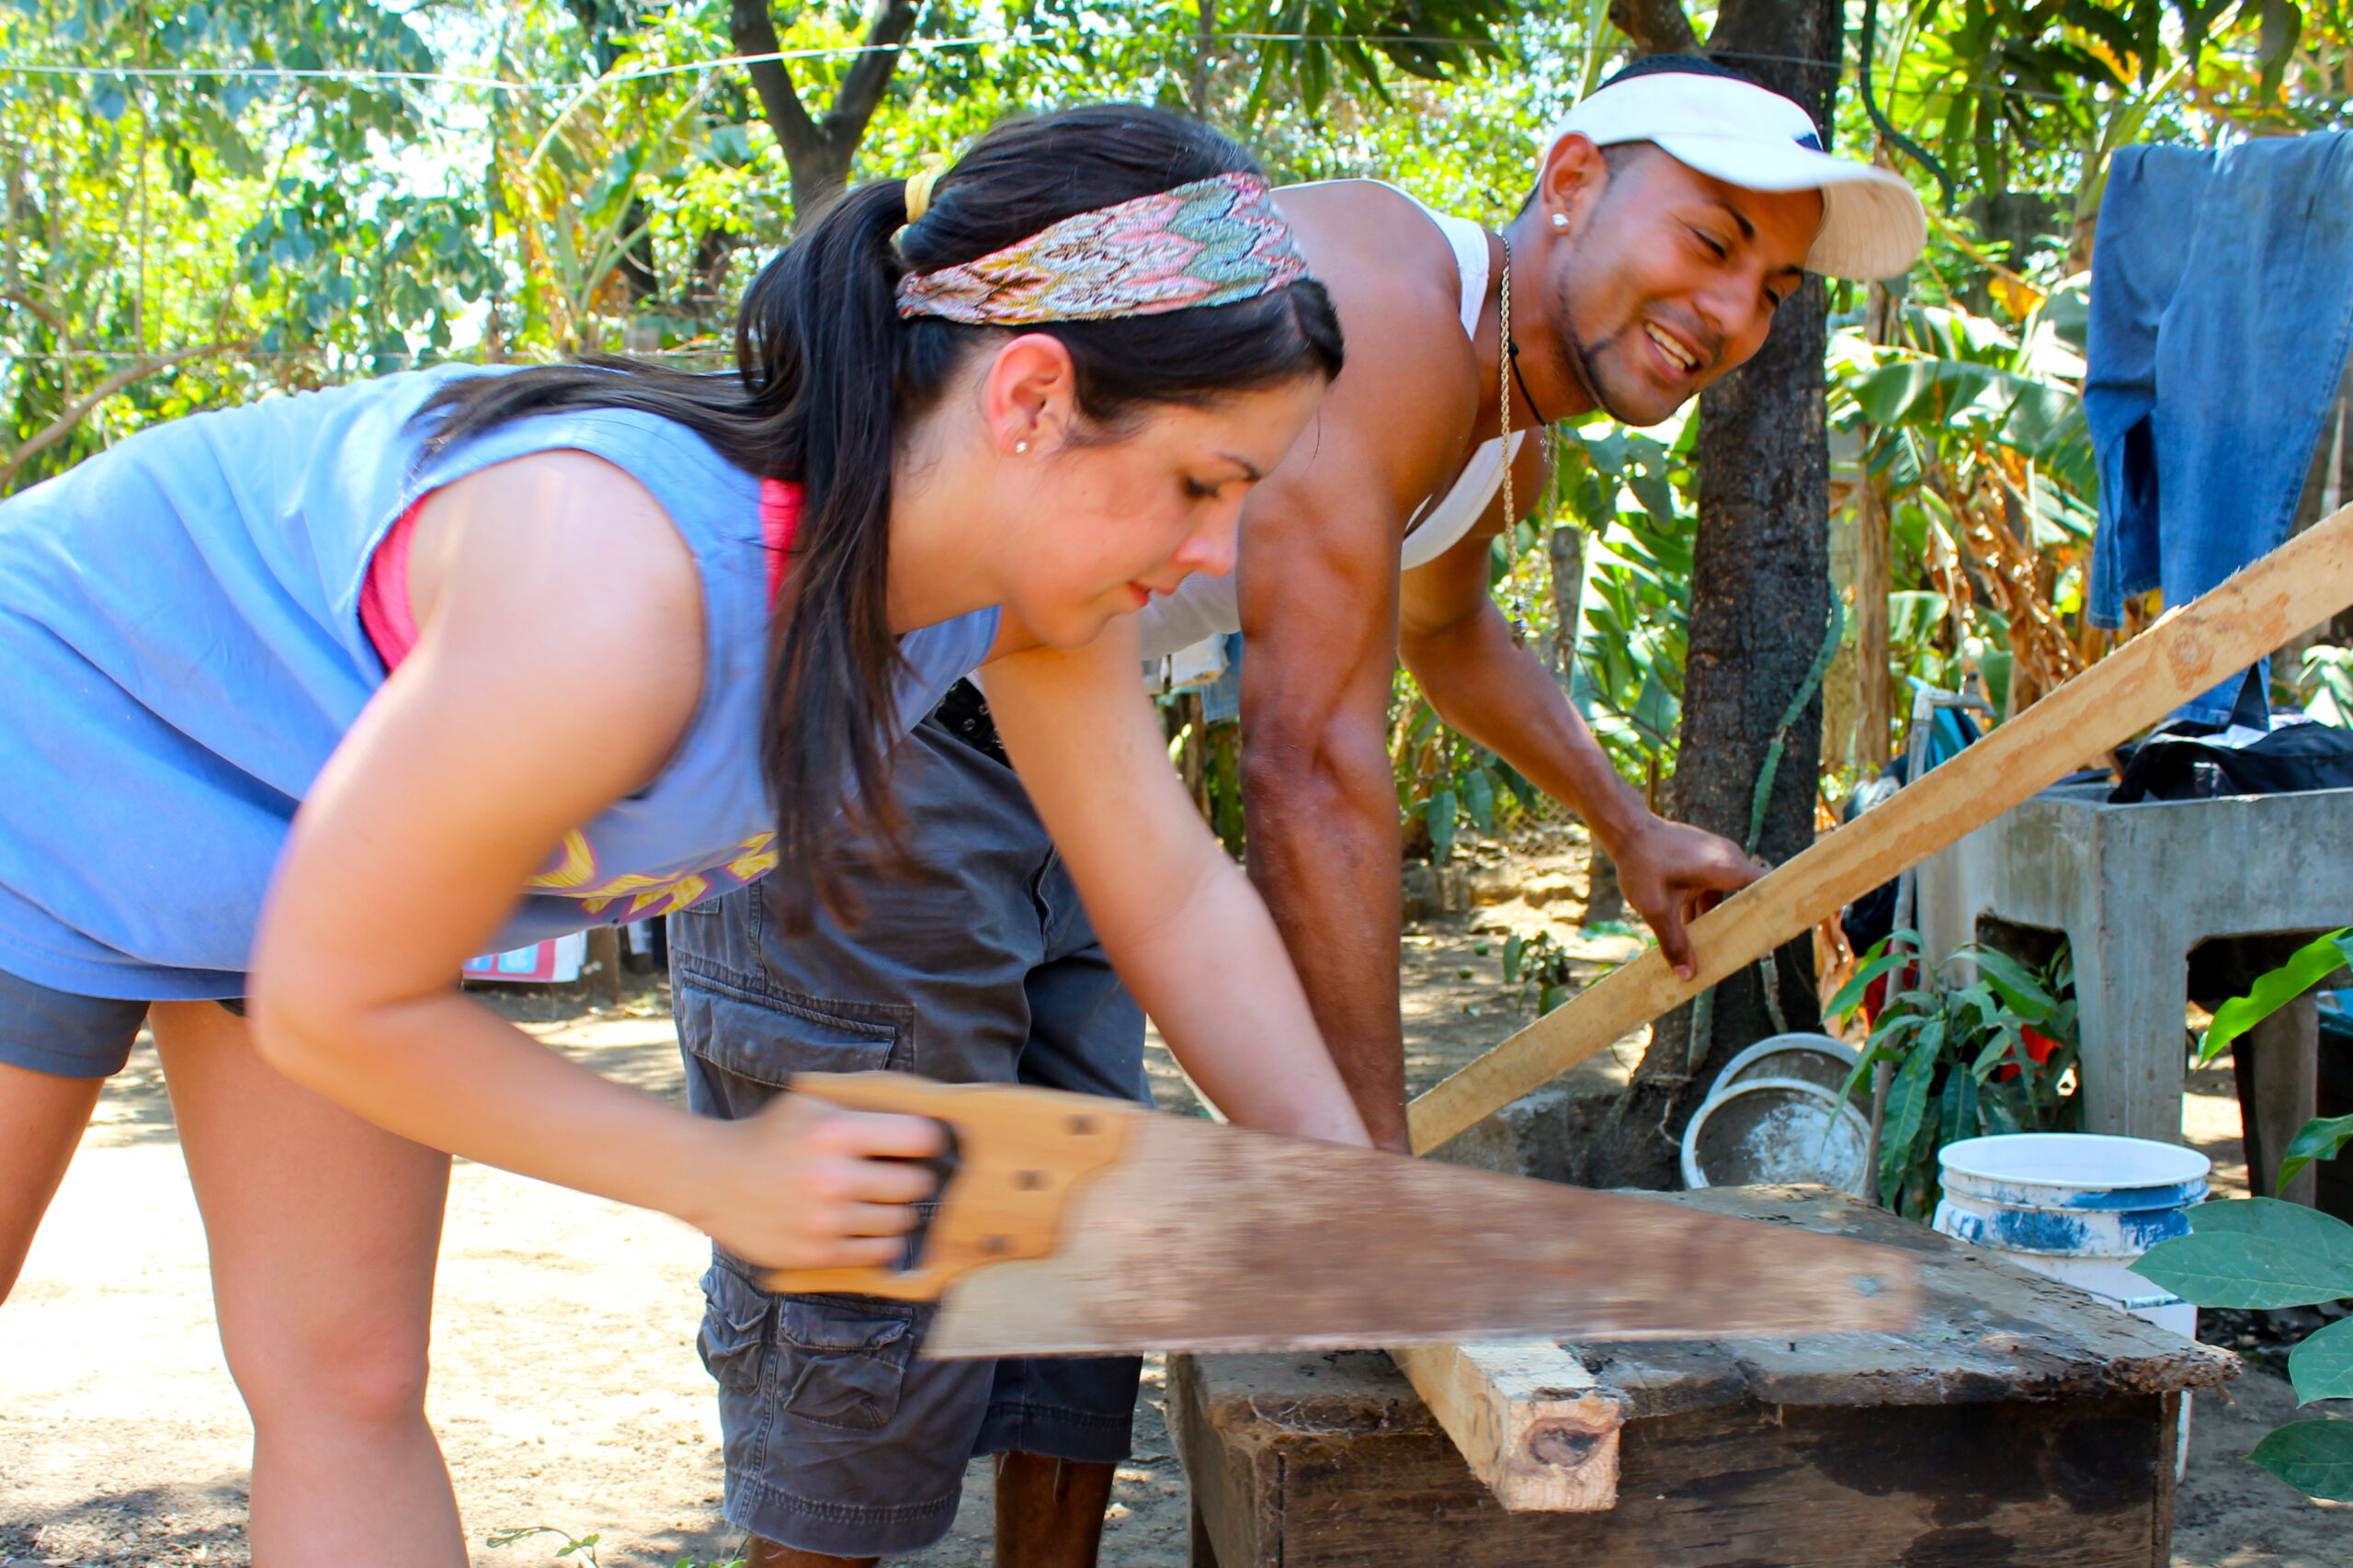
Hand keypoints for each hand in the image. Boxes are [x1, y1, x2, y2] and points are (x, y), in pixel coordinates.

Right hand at [684, 1093, 944, 1270]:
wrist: (713, 1178)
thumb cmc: (772, 1136)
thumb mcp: (812, 1103)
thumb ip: (863, 1108)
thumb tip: (927, 1117)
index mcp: (834, 1131)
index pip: (919, 1137)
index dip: (928, 1140)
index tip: (922, 1144)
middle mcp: (831, 1177)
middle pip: (916, 1183)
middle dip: (913, 1177)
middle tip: (900, 1175)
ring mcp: (824, 1220)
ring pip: (902, 1221)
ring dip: (898, 1211)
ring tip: (880, 1201)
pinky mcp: (816, 1253)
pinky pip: (879, 1253)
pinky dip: (882, 1240)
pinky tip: (867, 1225)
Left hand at [1607, 816, 1763, 980]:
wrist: (1627, 830)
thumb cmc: (1643, 863)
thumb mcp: (1656, 909)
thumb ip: (1674, 942)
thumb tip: (1687, 976)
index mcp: (1727, 867)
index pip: (1769, 885)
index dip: (1778, 907)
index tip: (1779, 930)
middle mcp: (1729, 859)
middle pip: (1748, 895)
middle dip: (1744, 924)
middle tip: (1743, 952)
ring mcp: (1717, 857)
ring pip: (1727, 894)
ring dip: (1717, 919)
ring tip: (1714, 949)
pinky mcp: (1704, 859)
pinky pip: (1713, 887)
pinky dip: (1704, 907)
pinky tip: (1690, 929)